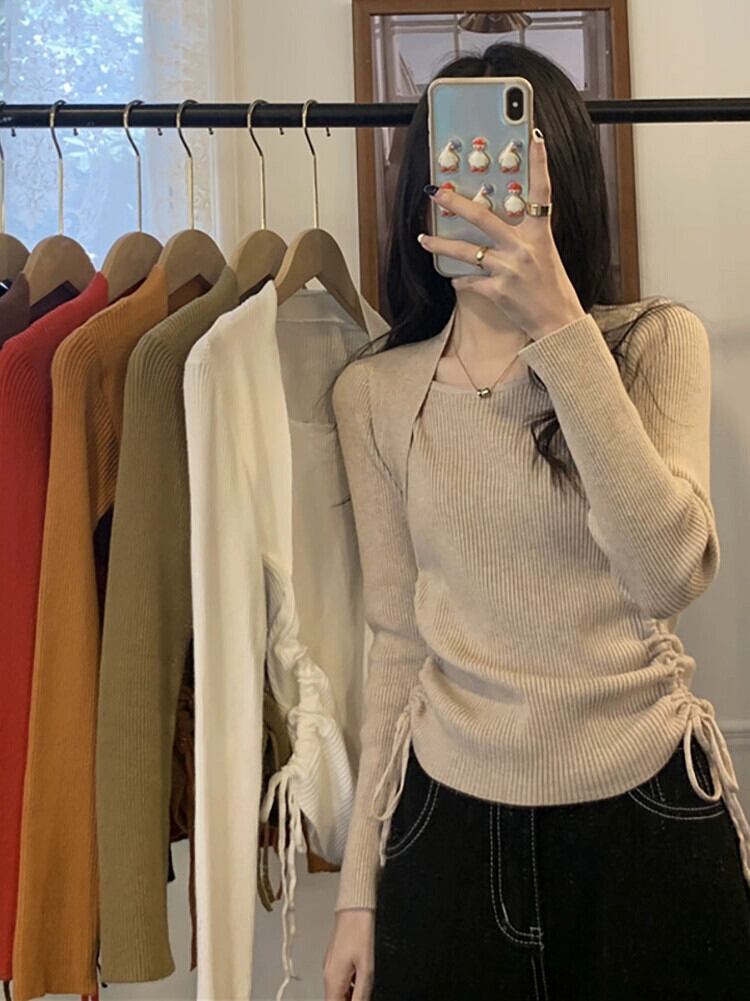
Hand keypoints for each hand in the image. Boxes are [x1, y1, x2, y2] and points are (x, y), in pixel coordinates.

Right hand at [323, 907, 374, 1000]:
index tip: (361, 1000)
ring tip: (366, 982)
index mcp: (332, 979)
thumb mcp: (367, 969)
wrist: (356, 905)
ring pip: (339, 989)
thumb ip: (361, 994)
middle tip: (365, 994)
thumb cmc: (360, 931)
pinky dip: (351, 981)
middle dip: (350, 1000)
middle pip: (336, 999)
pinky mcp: (335, 955)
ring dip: (351, 992)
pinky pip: (341, 976)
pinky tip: (362, 974)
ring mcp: (330, 963)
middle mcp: (327, 973)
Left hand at [417, 129, 586, 341]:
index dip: (540, 164)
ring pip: (465, 252)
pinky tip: (458, 280)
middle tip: (436, 193)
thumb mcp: (545, 255)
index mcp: (540, 235)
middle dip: (455, 204)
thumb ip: (524, 238)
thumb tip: (497, 226)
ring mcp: (508, 269)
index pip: (542, 192)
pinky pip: (469, 282)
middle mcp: (523, 248)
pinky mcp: (496, 291)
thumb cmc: (552, 289)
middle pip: (483, 218)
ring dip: (440, 245)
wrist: (557, 322)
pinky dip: (462, 281)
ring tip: (424, 240)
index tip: (534, 138)